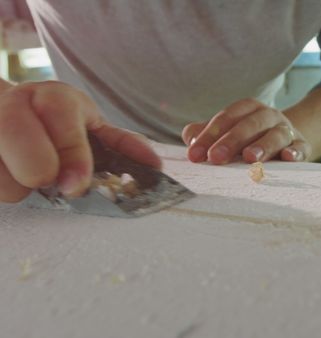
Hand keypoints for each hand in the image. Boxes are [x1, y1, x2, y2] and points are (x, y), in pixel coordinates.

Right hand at [0, 81, 160, 202]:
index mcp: (53, 98)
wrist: (3, 111)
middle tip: (47, 183)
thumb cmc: (54, 126)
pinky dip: (0, 186)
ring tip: (24, 176)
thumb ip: (119, 144)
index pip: (60, 114)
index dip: (70, 153)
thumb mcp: (89, 127)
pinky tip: (6, 175)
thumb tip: (154, 164)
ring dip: (13, 184)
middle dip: (34, 168)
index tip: (75, 185)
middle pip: (14, 132)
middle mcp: (15, 103)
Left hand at [182, 98, 310, 163]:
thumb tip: (189, 137)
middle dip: (232, 141)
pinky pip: (301, 147)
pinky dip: (296, 152)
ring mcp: (287, 130)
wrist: (287, 141)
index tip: (195, 154)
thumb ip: (206, 134)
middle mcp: (269, 116)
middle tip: (216, 158)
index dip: (209, 135)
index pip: (227, 118)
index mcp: (248, 109)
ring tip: (250, 158)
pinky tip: (288, 158)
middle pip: (251, 124)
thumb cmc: (250, 138)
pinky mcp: (302, 146)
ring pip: (276, 134)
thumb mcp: (228, 133)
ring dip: (263, 145)